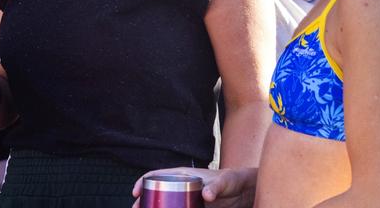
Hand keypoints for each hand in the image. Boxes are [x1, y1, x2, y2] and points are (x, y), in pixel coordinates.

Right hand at [132, 167, 257, 207]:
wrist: (244, 193)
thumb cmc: (233, 181)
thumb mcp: (224, 183)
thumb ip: (216, 187)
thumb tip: (206, 195)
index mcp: (183, 175)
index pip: (158, 175)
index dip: (143, 182)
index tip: (135, 192)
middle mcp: (182, 186)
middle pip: (157, 192)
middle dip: (144, 201)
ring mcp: (186, 199)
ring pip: (165, 204)